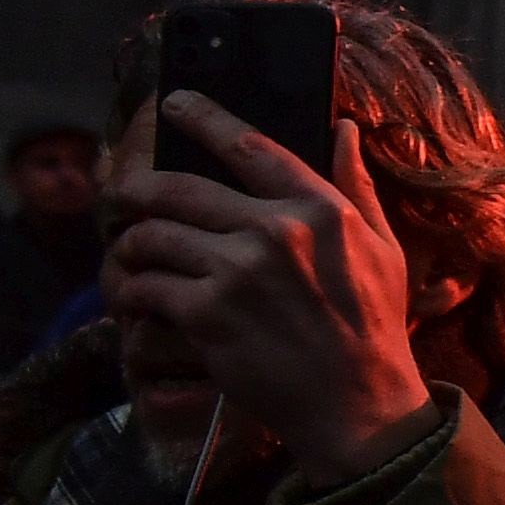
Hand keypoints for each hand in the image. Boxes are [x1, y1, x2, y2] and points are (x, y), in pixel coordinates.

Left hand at [105, 97, 430, 487]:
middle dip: (137, 188)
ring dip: (131, 246)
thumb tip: (346, 129)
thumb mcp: (382, 246)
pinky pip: (147, 287)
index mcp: (321, 208)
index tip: (175, 102)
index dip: (204, 118)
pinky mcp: (206, 315)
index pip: (250, 147)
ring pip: (153, 237)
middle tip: (123, 194)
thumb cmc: (374, 324)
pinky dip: (133, 291)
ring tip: (131, 255)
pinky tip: (137, 298)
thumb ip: (356, 185)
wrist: (358, 402)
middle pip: (179, 189)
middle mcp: (275, 232)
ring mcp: (237, 273)